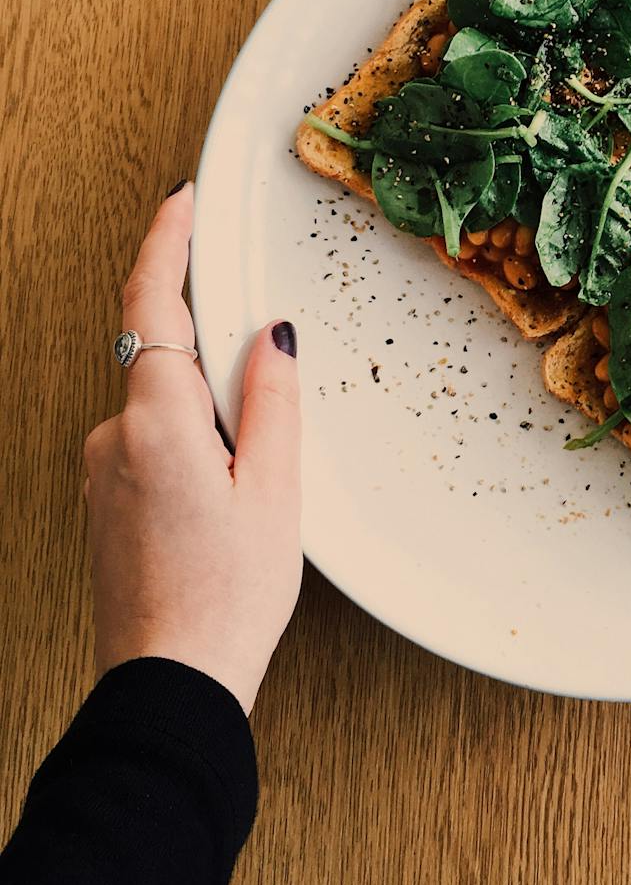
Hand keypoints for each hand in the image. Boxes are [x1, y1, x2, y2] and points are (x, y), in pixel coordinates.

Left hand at [84, 183, 301, 713]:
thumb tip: (271, 334)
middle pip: (162, 352)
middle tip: (264, 396)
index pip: (151, 301)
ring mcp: (101, 468)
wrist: (170, 682)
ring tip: (253, 480)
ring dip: (205, 411)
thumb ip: (272, 399)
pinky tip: (224, 495)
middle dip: (213, 353)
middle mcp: (113, 434)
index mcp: (156, 420)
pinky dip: (188, 441)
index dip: (166, 241)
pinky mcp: (105, 497)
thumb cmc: (226, 597)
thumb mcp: (275, 489)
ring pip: (159, 401)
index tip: (183, 202)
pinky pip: (148, 438)